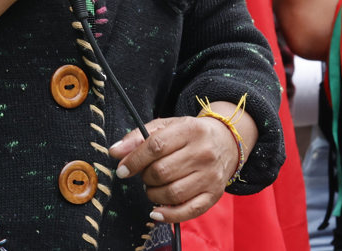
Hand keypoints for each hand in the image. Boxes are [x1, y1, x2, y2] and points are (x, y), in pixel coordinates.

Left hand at [108, 113, 245, 222]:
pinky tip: (157, 212)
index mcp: (189, 130)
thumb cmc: (189, 134)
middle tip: (145, 175)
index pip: (156, 147)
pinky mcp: (214, 194)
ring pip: (172, 193)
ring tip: (153, 188)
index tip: (122, 170)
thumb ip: (138, 137)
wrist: (226, 142)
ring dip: (153, 195)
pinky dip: (169, 215)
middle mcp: (203, 153)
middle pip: (162, 172)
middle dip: (145, 177)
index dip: (134, 160)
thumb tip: (115, 152)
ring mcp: (210, 176)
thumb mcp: (166, 126)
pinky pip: (189, 211)